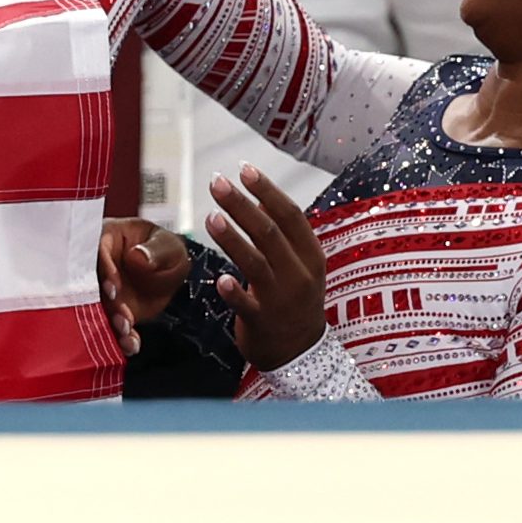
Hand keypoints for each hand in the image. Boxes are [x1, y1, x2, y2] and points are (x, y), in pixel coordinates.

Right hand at [97, 217, 190, 356]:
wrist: (169, 274)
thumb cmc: (166, 251)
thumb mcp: (169, 246)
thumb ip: (155, 250)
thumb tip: (136, 257)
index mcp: (107, 238)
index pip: (98, 252)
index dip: (105, 271)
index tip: (114, 289)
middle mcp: (96, 265)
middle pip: (91, 284)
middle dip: (106, 304)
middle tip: (123, 319)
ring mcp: (100, 290)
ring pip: (97, 308)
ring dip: (110, 324)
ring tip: (127, 334)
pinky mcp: (107, 311)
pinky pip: (108, 325)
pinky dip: (119, 337)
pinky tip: (130, 344)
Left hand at [205, 163, 326, 371]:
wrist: (301, 353)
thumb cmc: (296, 298)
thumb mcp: (301, 264)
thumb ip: (283, 235)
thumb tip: (258, 197)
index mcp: (310, 255)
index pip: (290, 215)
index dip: (267, 190)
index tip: (244, 169)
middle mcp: (299, 274)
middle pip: (269, 232)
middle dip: (241, 204)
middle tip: (216, 182)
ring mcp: (281, 299)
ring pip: (255, 263)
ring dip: (232, 239)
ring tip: (210, 216)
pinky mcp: (261, 322)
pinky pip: (246, 304)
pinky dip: (234, 291)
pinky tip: (219, 279)